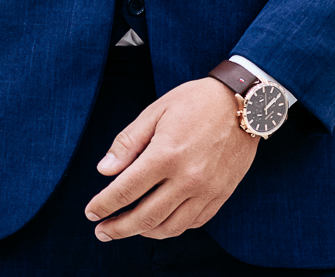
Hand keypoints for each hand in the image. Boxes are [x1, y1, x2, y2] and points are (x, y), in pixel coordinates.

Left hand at [85, 78, 258, 240]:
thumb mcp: (156, 111)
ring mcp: (206, 191)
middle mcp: (186, 179)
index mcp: (166, 155)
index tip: (91, 212)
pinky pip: (193, 223)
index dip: (104, 205)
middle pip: (145, 216)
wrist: (243, 104)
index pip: (126, 190)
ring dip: (144, 232)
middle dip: (118, 228)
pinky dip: (172, 228)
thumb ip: (128, 142)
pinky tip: (159, 221)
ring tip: (128, 228)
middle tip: (102, 231)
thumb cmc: (195, 102)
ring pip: (170, 227)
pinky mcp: (221, 196)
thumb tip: (104, 170)